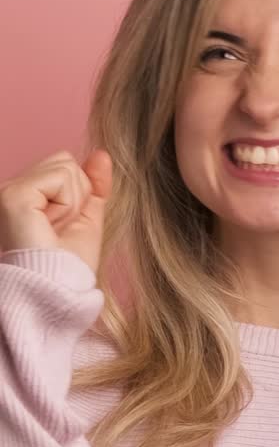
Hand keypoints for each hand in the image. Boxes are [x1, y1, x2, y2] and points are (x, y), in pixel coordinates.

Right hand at [0, 148, 112, 275]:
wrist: (58, 292)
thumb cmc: (68, 267)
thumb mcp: (87, 219)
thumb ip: (93, 186)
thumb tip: (101, 154)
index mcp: (25, 195)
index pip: (64, 166)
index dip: (79, 195)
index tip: (65, 227)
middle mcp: (11, 189)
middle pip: (65, 161)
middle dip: (77, 196)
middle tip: (60, 229)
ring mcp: (9, 190)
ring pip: (66, 165)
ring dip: (73, 201)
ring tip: (56, 228)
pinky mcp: (13, 195)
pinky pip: (62, 177)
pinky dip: (68, 203)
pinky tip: (51, 224)